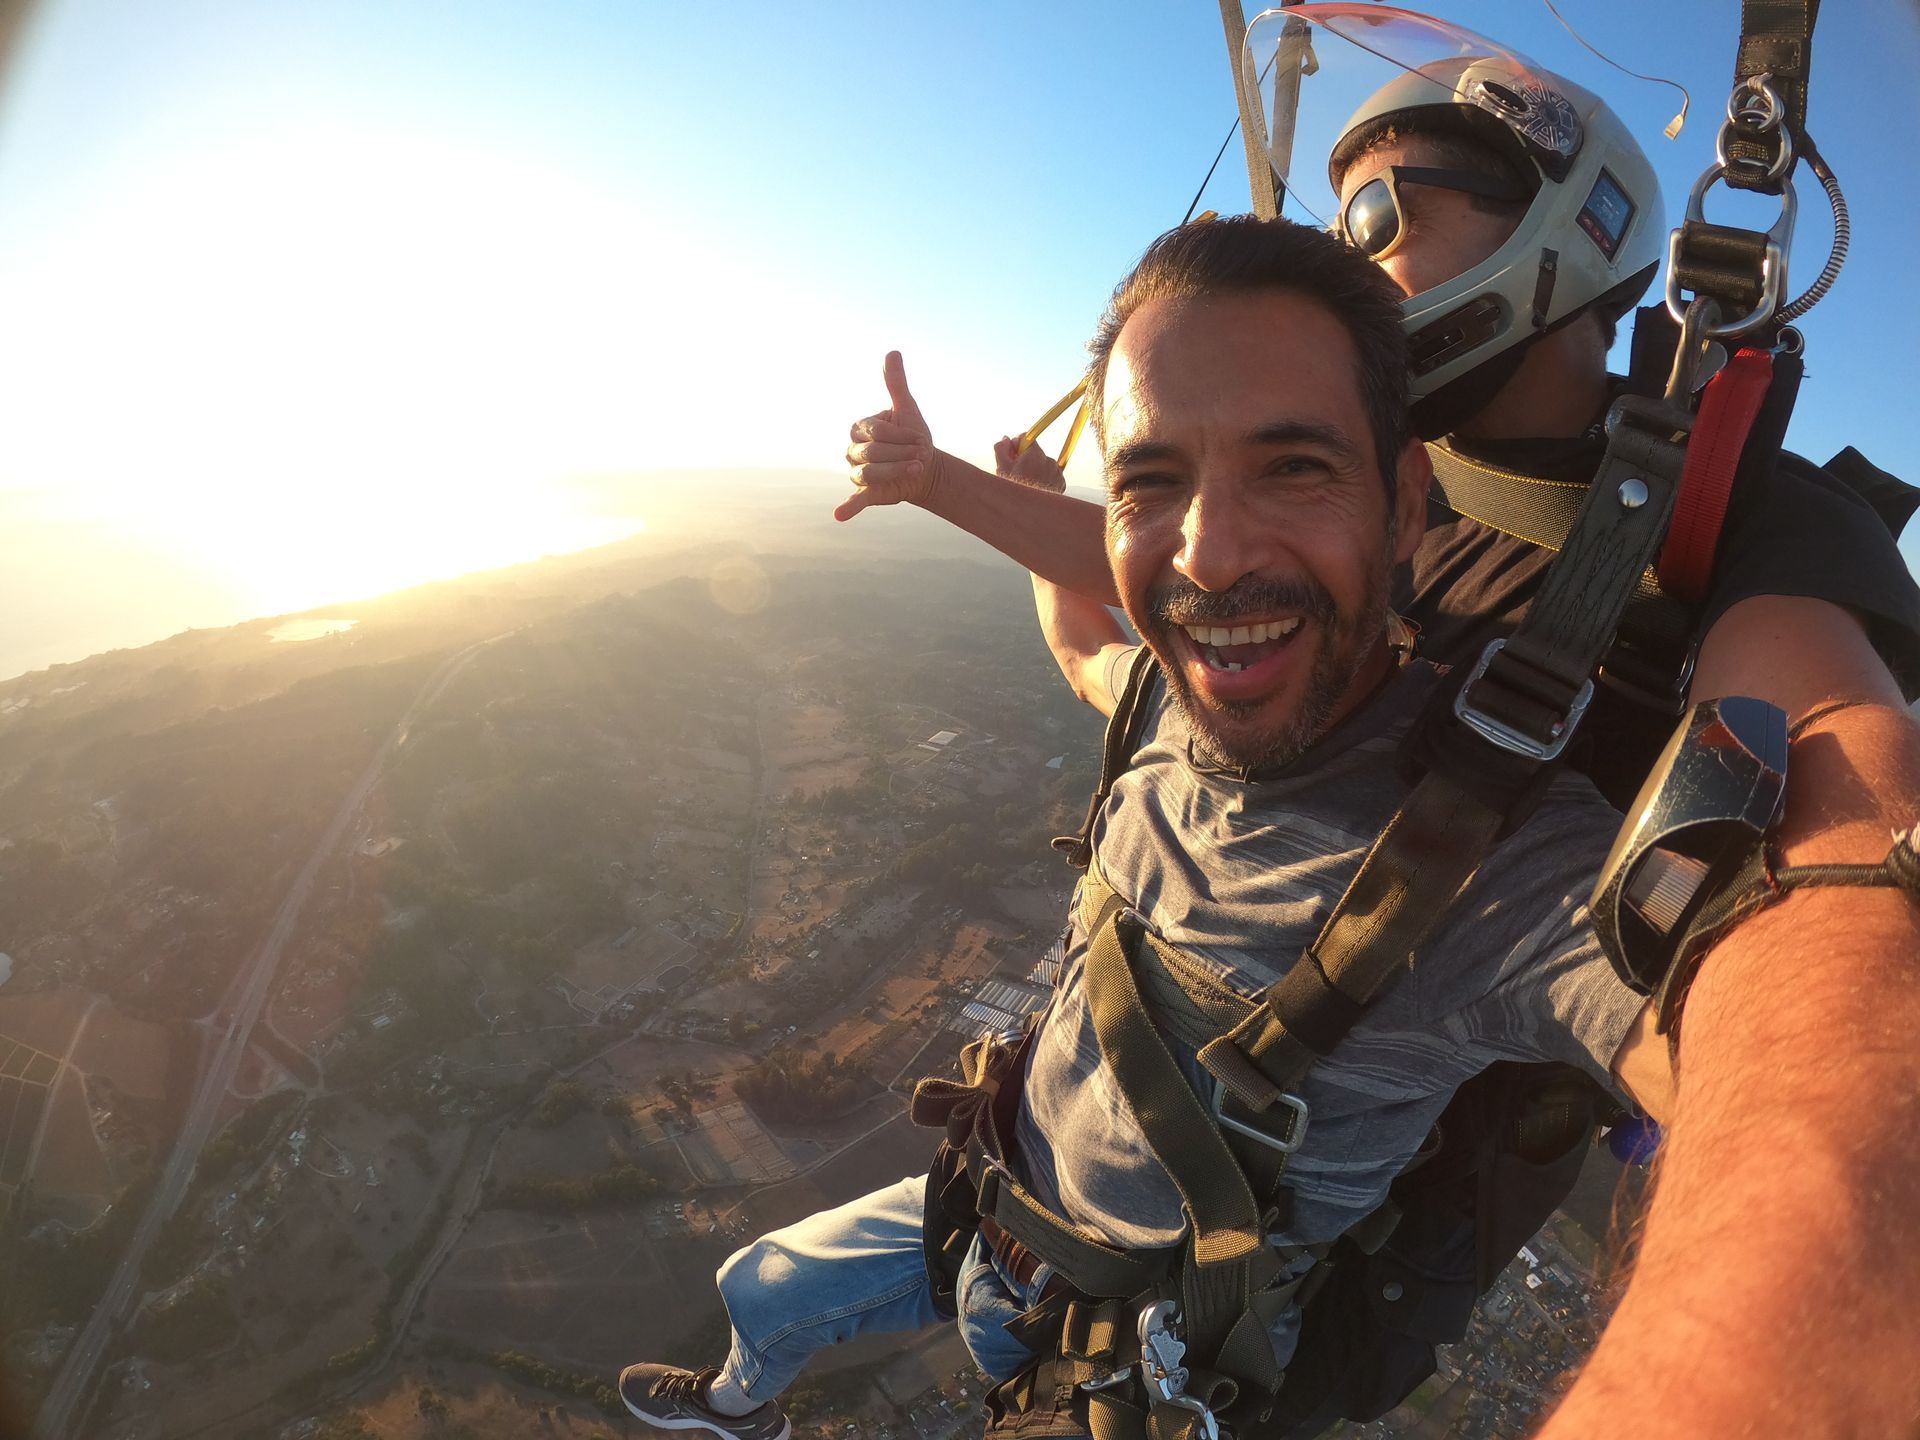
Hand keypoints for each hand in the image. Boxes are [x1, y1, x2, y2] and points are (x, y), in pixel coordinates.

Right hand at [839, 351, 936, 520]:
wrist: (926, 468)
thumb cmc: (913, 436)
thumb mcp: (907, 409)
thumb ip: (896, 383)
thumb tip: (892, 352)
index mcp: (860, 428)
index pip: (876, 431)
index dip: (901, 435)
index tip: (921, 439)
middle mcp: (853, 450)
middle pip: (874, 453)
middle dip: (903, 453)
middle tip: (921, 454)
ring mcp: (857, 473)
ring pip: (872, 473)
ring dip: (898, 471)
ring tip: (916, 468)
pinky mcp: (866, 493)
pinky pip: (855, 500)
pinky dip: (848, 508)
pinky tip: (840, 516)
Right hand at [993, 435, 1066, 492]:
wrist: (1028, 512)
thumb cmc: (1015, 490)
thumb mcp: (1002, 468)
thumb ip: (1002, 448)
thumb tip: (1006, 439)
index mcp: (1034, 454)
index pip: (1027, 438)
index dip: (1018, 445)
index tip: (1014, 455)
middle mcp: (1048, 460)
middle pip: (1035, 453)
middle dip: (1026, 460)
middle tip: (1017, 474)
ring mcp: (1056, 472)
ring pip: (1044, 465)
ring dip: (1036, 470)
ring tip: (1027, 484)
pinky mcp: (1061, 483)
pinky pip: (1052, 476)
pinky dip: (1045, 480)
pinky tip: (1036, 488)